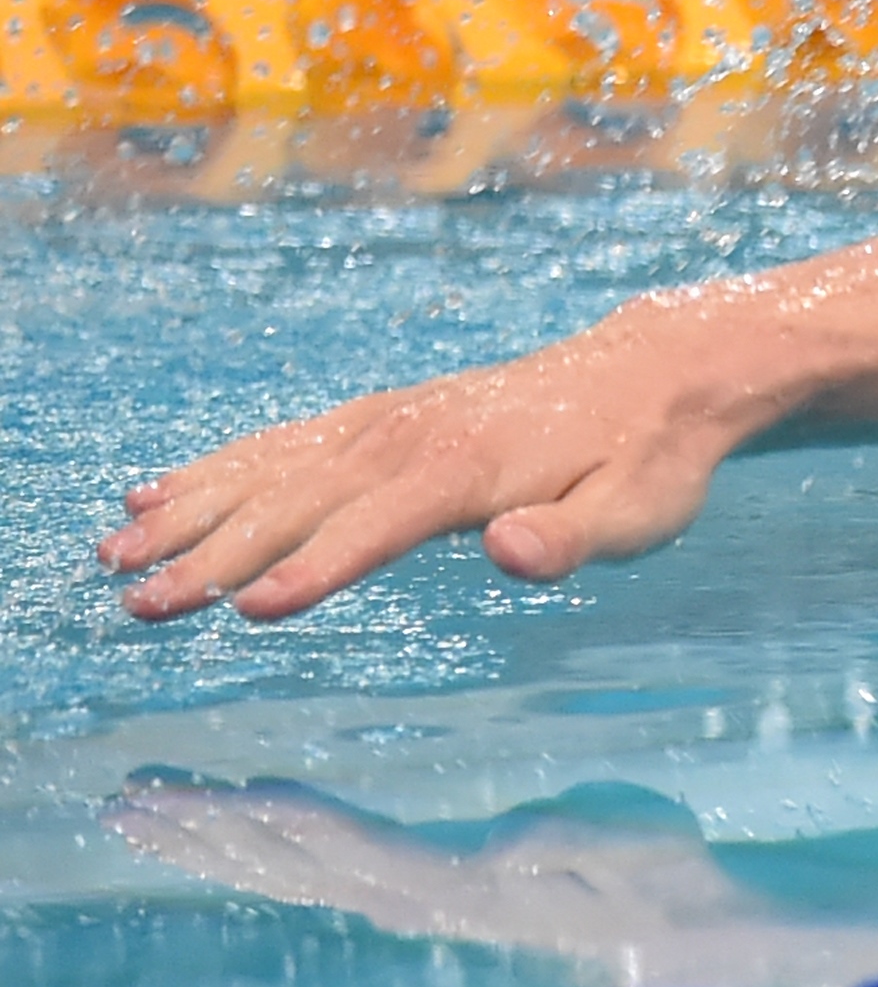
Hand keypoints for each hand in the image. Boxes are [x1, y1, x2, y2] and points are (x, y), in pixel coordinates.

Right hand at [97, 300, 774, 621]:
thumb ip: (570, 537)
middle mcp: (413, 435)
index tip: (246, 610)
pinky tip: (155, 495)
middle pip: (299, 502)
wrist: (653, 376)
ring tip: (114, 557)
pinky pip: (283, 443)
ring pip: (270, 469)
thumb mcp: (637, 513)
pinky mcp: (380, 415)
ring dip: (191, 513)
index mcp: (469, 469)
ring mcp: (389, 420)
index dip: (316, 569)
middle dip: (215, 555)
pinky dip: (215, 468)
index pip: (376, 527)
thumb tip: (509, 549)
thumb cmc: (646, 463)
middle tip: (137, 608)